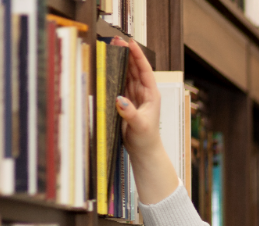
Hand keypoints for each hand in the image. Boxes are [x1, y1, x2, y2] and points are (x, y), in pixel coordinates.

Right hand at [110, 38, 160, 159]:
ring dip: (119, 61)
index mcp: (151, 94)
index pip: (145, 70)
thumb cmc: (146, 139)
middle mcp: (144, 92)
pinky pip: (119, 83)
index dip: (137, 55)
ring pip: (127, 73)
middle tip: (116, 41)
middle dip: (126, 53)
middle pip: (134, 68)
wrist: (144, 151)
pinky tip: (107, 65)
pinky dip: (114, 73)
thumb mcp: (140, 126)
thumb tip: (120, 99)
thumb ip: (130, 113)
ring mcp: (134, 95)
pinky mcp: (126, 101)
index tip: (130, 43)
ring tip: (110, 47)